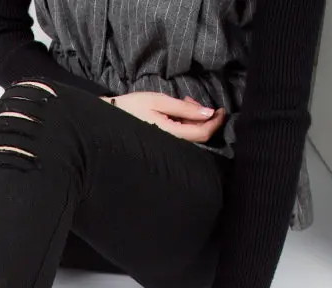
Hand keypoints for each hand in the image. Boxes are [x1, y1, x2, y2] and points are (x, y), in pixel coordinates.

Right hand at [102, 92, 225, 142]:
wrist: (110, 117)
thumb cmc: (131, 107)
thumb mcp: (159, 101)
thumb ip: (185, 109)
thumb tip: (208, 113)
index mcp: (170, 133)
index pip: (202, 133)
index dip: (216, 122)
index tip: (221, 109)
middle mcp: (171, 142)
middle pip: (199, 134)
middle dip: (204, 117)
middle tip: (193, 101)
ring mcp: (167, 142)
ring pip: (191, 133)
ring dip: (194, 117)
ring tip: (184, 102)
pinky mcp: (163, 140)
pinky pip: (182, 133)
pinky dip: (185, 120)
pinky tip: (179, 109)